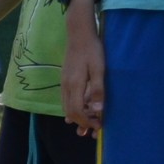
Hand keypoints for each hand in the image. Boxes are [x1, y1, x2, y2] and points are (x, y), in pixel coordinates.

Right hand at [62, 6, 105, 134]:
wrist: (79, 35)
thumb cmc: (92, 50)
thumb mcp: (99, 69)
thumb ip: (97, 90)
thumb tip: (98, 110)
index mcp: (75, 86)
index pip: (77, 112)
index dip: (87, 122)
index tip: (99, 127)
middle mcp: (66, 87)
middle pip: (70, 112)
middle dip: (82, 123)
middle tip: (96, 128)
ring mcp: (64, 84)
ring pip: (67, 107)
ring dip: (76, 117)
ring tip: (89, 122)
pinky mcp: (65, 80)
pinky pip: (66, 100)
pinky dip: (73, 108)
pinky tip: (80, 109)